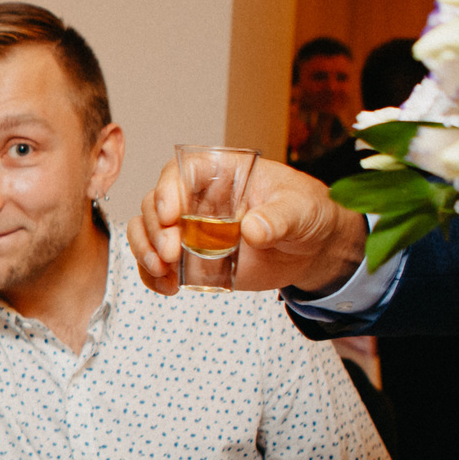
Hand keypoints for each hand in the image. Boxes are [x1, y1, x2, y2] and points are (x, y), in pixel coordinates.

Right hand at [126, 155, 367, 297]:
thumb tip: (253, 229)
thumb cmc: (308, 213)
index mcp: (222, 173)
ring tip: (163, 272)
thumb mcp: (301, 209)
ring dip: (145, 251)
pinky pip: (159, 262)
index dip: (167, 190)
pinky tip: (166, 287)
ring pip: (147, 231)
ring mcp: (190, 228)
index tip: (170, 215)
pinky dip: (152, 276)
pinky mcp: (192, 257)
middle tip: (171, 254)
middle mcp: (198, 197)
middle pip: (155, 204)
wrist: (313, 248)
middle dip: (155, 230)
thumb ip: (280, 217)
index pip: (181, 172)